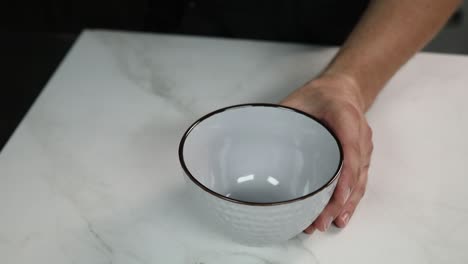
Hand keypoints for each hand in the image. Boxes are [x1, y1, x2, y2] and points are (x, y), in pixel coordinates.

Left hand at [280, 74, 372, 232]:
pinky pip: (358, 181)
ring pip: (358, 181)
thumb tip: (255, 137)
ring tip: (327, 223)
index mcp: (346, 117)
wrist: (342, 90)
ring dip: (344, 205)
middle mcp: (360, 135)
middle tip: (321, 220)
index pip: (350, 148)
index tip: (338, 196)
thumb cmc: (322, 95)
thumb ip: (283, 117)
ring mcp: (363, 148)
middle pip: (354, 173)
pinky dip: (350, 200)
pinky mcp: (360, 157)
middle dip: (339, 200)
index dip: (345, 175)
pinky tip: (340, 215)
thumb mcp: (299, 99)